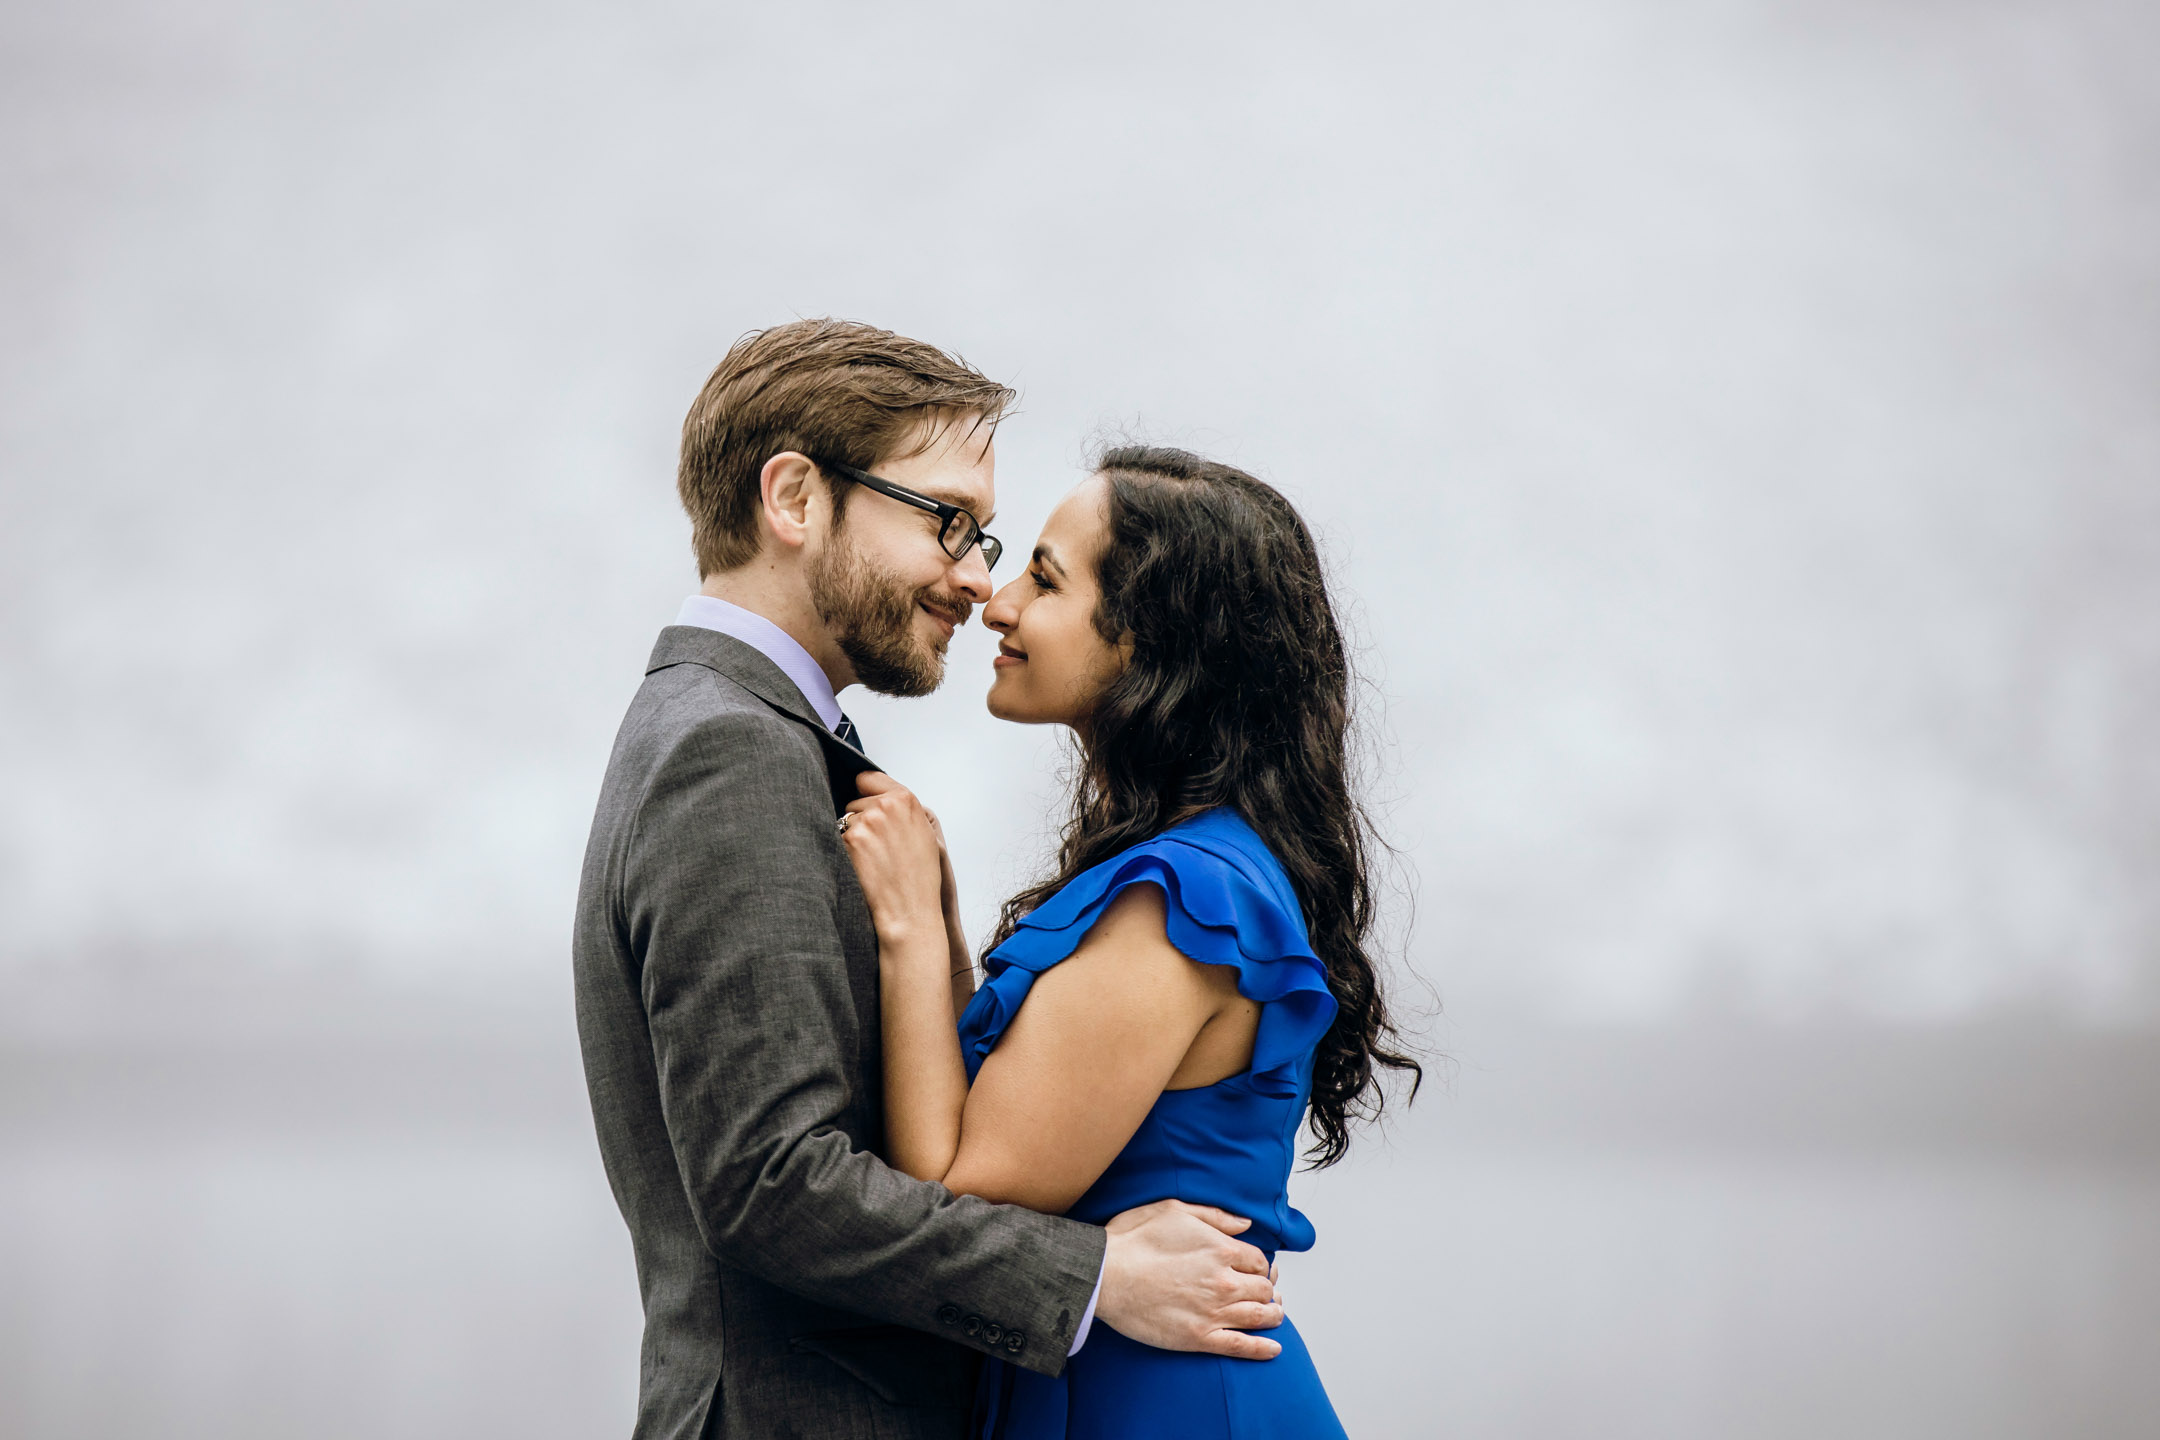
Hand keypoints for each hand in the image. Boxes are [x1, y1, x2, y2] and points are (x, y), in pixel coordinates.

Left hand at [840, 772, 945, 946]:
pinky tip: (861, 866)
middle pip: (854, 801)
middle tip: (878, 846)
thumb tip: (880, 796)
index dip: (866, 793)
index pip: (868, 778)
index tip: (868, 806)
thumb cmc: (919, 877)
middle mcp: (884, 806)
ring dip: (852, 836)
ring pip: (844, 821)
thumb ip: (903, 809)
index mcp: (906, 799)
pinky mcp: (848, 841)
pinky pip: (836, 838)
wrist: (908, 912)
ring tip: (872, 859)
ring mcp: (865, 822)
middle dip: (861, 819)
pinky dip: (844, 851)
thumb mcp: (924, 834)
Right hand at [1096, 1199, 1283, 1359]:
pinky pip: (1241, 1346)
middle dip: (1268, 1289)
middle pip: (1263, 1289)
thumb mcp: (1174, 1210)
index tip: (1258, 1269)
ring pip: (1259, 1317)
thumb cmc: (1133, 1238)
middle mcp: (1224, 1282)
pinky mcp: (1199, 1337)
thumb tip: (1245, 1224)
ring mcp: (1213, 1312)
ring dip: (1272, 1315)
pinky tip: (1273, 1349)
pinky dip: (1262, 1349)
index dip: (1261, 1265)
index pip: (1259, 1260)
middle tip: (1268, 1292)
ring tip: (1274, 1315)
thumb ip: (1215, 1216)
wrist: (1103, 1275)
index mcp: (1221, 1249)